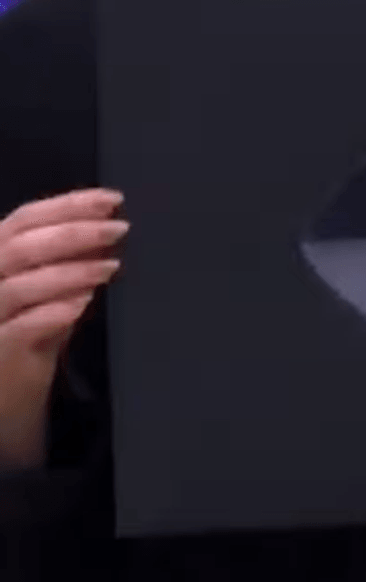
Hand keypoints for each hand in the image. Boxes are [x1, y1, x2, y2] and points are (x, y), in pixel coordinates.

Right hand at [0, 189, 127, 469]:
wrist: (8, 401)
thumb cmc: (31, 338)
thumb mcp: (50, 292)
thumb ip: (71, 261)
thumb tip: (110, 227)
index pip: (24, 219)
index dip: (68, 205)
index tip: (112, 199)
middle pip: (20, 245)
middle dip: (74, 232)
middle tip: (120, 229)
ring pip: (18, 285)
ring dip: (70, 272)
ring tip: (110, 268)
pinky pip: (18, 330)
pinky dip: (51, 313)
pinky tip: (82, 305)